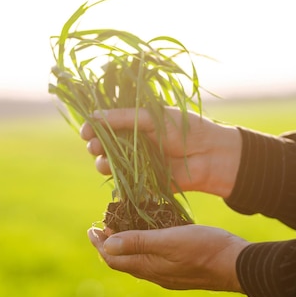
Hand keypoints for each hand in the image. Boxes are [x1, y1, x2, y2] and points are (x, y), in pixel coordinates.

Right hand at [80, 107, 241, 197]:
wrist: (210, 156)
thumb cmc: (185, 130)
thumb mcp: (152, 117)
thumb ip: (123, 117)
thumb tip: (93, 115)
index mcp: (133, 122)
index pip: (104, 123)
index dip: (92, 126)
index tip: (86, 130)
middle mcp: (131, 142)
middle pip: (101, 144)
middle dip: (94, 145)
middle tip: (94, 146)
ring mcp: (135, 162)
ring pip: (107, 164)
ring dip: (101, 163)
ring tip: (104, 161)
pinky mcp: (141, 181)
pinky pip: (121, 181)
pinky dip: (115, 178)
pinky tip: (116, 175)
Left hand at [87, 224, 248, 292]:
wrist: (237, 265)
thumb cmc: (204, 248)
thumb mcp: (168, 240)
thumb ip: (138, 242)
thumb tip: (107, 245)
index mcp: (148, 267)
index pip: (113, 258)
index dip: (99, 244)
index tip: (91, 228)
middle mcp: (154, 275)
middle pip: (122, 262)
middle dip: (109, 245)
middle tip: (103, 227)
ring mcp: (168, 275)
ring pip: (138, 262)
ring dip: (126, 246)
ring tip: (122, 228)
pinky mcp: (180, 271)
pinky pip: (152, 261)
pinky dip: (143, 248)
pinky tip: (151, 237)